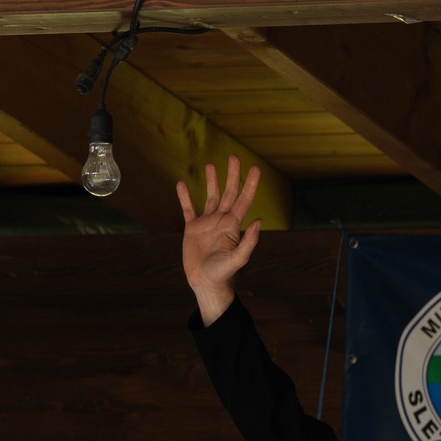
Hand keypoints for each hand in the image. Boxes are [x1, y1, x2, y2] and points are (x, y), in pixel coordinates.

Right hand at [177, 155, 263, 324]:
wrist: (206, 283)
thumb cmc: (224, 273)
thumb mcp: (238, 259)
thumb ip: (249, 241)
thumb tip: (258, 221)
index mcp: (233, 225)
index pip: (244, 200)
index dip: (250, 185)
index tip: (255, 169)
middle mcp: (221, 221)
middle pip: (229, 193)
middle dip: (232, 175)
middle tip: (234, 157)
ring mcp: (207, 223)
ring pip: (210, 197)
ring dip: (211, 181)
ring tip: (210, 165)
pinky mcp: (192, 229)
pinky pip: (188, 209)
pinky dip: (185, 197)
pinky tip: (182, 184)